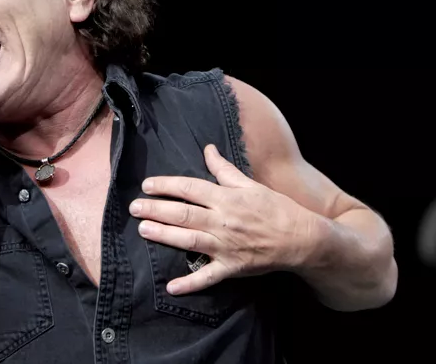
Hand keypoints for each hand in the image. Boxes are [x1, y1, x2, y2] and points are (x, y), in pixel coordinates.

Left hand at [129, 144, 316, 294]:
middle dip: (156, 209)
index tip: (147, 185)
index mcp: (227, 198)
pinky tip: (171, 287)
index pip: (190, 188)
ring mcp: (226, 246)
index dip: (166, 185)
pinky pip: (208, 277)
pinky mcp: (232, 267)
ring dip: (164, 234)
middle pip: (183, 213)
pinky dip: (190, 283)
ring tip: (143, 229)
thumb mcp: (250, 184)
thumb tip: (208, 149)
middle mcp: (223, 221)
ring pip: (189, 239)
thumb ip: (224, 169)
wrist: (301, 239)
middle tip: (134, 207)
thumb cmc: (276, 208)